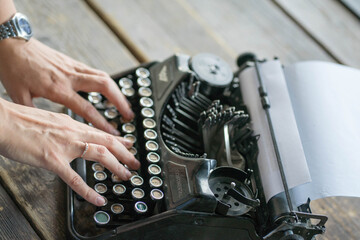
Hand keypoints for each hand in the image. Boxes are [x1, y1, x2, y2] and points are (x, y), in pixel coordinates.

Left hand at [0, 38, 133, 134]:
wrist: (11, 43)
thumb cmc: (13, 68)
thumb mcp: (19, 95)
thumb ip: (34, 112)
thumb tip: (43, 128)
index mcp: (57, 88)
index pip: (86, 108)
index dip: (101, 122)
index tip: (113, 132)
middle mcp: (70, 76)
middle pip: (104, 87)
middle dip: (120, 102)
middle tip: (129, 115)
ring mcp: (73, 67)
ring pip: (104, 77)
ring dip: (118, 92)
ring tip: (125, 105)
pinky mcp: (73, 62)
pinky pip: (96, 72)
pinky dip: (107, 83)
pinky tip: (110, 90)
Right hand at [0, 98, 139, 205]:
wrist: (2, 121)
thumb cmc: (19, 120)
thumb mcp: (48, 120)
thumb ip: (63, 129)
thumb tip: (71, 135)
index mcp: (70, 124)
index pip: (100, 132)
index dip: (117, 139)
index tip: (128, 144)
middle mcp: (72, 132)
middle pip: (107, 142)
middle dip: (125, 153)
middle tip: (136, 162)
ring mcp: (64, 146)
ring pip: (100, 155)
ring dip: (117, 167)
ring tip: (126, 176)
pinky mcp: (52, 160)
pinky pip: (75, 179)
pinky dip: (89, 191)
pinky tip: (98, 199)